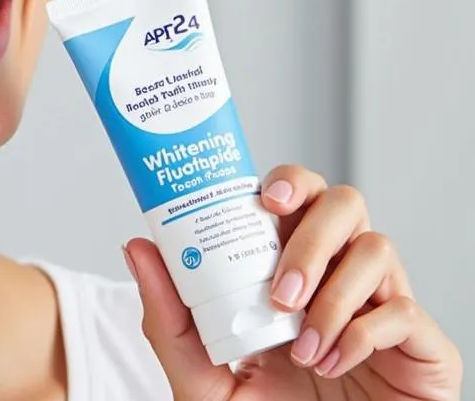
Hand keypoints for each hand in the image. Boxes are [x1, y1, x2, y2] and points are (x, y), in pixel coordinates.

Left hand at [124, 165, 462, 400]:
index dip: (286, 182)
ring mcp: (382, 306)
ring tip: (302, 345)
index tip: (263, 198)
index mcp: (290, 266)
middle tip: (279, 288)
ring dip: (333, 292)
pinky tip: (334, 363)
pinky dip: (364, 334)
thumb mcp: (203, 377)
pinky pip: (404, 311)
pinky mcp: (422, 347)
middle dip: (310, 234)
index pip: (296, 195)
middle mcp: (339, 274)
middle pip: (343, 202)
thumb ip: (168, 320)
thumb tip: (137, 247)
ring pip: (377, 246)